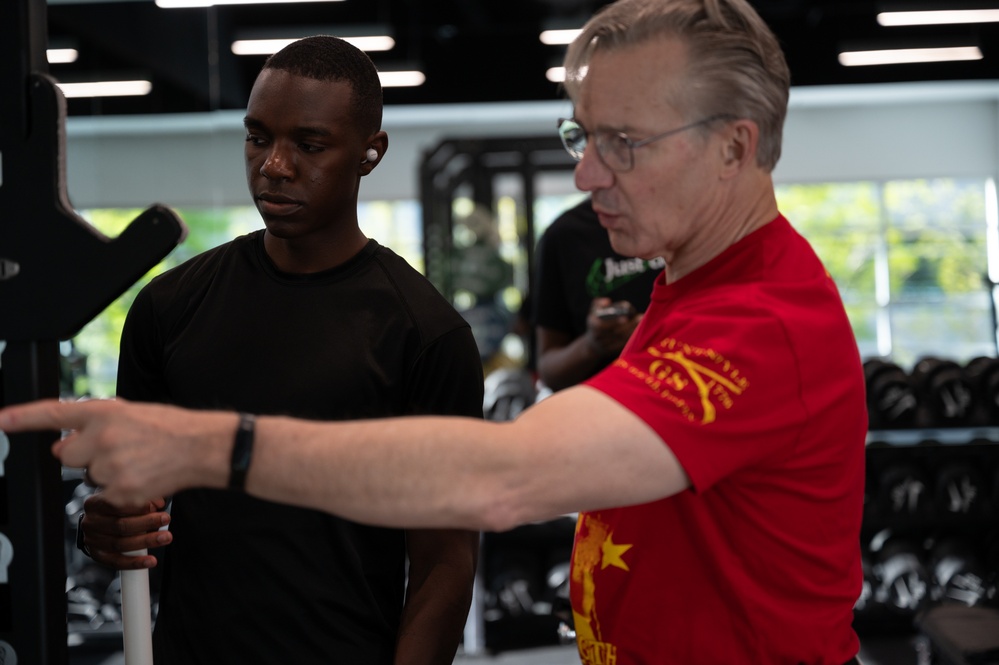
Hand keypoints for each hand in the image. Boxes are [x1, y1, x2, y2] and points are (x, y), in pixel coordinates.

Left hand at [0, 397, 233, 507]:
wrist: (204, 447)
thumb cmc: (173, 429)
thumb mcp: (134, 413)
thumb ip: (97, 425)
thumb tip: (65, 444)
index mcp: (106, 412)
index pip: (55, 414)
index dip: (23, 418)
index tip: (1, 421)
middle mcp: (103, 437)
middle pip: (66, 455)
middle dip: (82, 455)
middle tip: (114, 450)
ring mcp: (111, 466)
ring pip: (89, 477)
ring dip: (106, 473)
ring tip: (138, 462)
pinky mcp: (121, 491)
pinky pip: (106, 496)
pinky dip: (121, 491)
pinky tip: (143, 477)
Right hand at [81, 492, 171, 569]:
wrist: (100, 522)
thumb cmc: (118, 506)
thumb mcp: (126, 495)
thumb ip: (141, 496)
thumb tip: (158, 502)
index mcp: (95, 503)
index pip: (116, 504)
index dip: (138, 505)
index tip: (158, 505)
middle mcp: (91, 522)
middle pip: (121, 525)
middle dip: (147, 522)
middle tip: (166, 519)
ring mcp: (92, 541)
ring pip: (121, 543)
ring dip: (146, 541)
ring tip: (165, 537)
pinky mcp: (98, 555)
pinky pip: (117, 562)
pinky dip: (135, 562)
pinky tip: (150, 561)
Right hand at [584, 298, 641, 356]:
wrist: (592, 346)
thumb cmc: (596, 323)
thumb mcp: (593, 313)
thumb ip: (598, 304)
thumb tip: (608, 302)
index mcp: (593, 326)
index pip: (603, 325)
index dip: (614, 322)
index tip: (625, 317)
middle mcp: (599, 337)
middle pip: (616, 332)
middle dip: (629, 325)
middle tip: (640, 317)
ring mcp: (606, 346)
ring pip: (622, 339)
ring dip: (633, 330)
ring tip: (641, 322)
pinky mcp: (614, 351)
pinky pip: (625, 344)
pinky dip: (632, 337)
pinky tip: (639, 330)